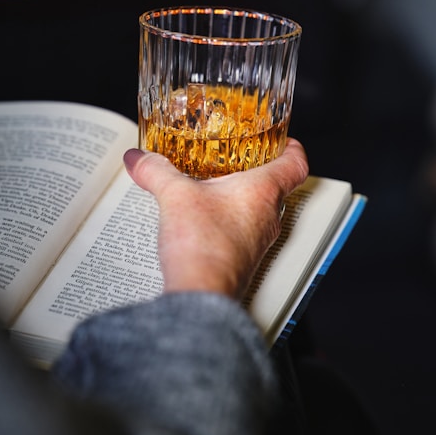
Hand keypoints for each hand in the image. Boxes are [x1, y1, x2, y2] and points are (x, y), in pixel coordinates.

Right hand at [123, 140, 308, 298]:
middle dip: (261, 169)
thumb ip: (155, 170)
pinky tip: (205, 217)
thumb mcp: (174, 195)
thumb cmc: (204, 247)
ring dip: (243, 196)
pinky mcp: (243, 258)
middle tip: (243, 156)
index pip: (296, 164)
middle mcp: (268, 216)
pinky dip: (230, 218)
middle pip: (279, 186)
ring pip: (260, 210)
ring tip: (218, 184)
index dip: (292, 148)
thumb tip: (139, 158)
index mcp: (263, 192)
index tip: (283, 140)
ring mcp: (257, 240)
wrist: (201, 295)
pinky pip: (244, 230)